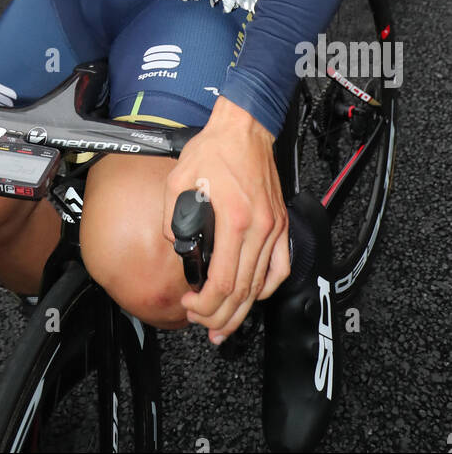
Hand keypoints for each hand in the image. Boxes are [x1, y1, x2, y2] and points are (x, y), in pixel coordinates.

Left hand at [162, 97, 288, 341]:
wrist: (245, 127)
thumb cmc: (214, 150)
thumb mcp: (179, 179)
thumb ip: (173, 217)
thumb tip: (177, 245)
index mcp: (235, 219)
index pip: (223, 280)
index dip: (206, 303)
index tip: (190, 306)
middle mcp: (259, 228)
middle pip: (243, 291)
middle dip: (221, 315)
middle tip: (204, 326)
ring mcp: (274, 228)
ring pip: (262, 285)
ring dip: (242, 310)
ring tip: (225, 325)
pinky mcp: (280, 224)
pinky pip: (280, 267)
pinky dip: (267, 288)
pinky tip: (252, 298)